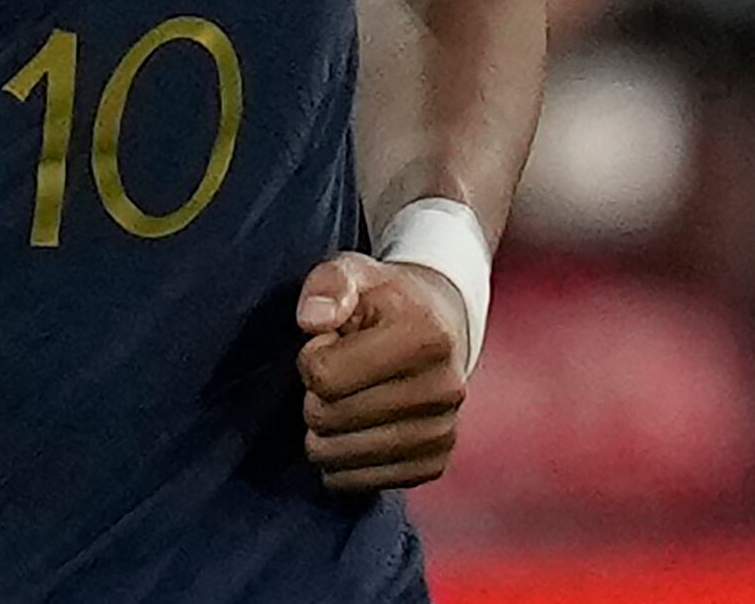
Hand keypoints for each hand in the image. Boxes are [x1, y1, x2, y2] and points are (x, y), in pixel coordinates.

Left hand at [294, 251, 467, 493]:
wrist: (440, 327)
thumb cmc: (384, 300)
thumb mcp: (354, 271)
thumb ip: (329, 284)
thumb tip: (313, 321)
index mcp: (424, 336)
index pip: (323, 375)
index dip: (310, 357)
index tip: (329, 342)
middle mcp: (444, 389)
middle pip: (329, 419)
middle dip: (313, 396)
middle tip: (335, 372)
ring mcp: (444, 431)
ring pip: (340, 458)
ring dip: (322, 433)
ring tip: (343, 398)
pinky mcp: (435, 463)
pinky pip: (362, 484)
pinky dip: (342, 463)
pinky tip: (351, 430)